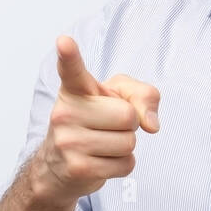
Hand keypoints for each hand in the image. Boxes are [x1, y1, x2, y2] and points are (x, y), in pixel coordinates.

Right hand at [28, 34, 160, 205]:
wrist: (60, 166)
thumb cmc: (95, 123)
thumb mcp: (118, 98)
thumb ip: (143, 96)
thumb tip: (151, 124)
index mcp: (75, 90)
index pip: (71, 70)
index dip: (69, 55)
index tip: (64, 42)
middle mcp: (66, 112)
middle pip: (127, 115)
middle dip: (129, 124)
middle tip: (108, 127)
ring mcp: (68, 141)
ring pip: (128, 143)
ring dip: (125, 147)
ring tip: (102, 145)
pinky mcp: (78, 168)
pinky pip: (125, 164)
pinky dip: (122, 165)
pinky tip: (101, 161)